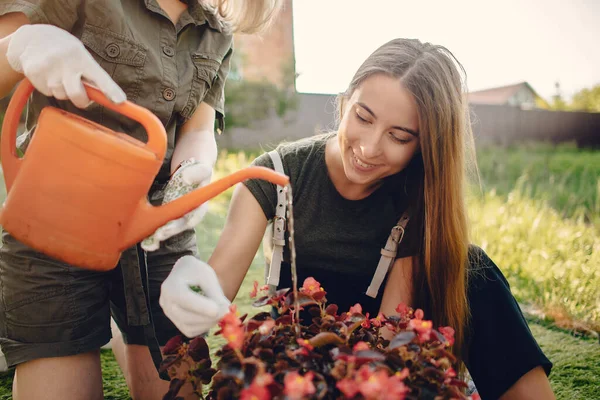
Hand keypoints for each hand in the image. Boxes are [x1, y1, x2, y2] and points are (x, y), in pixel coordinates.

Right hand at [6, 24, 125, 107]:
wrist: (32, 38)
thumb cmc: (65, 50)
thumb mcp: (81, 55)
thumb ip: (92, 74)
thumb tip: (106, 97)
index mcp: (81, 57)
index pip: (99, 76)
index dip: (110, 90)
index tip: (120, 101)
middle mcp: (65, 62)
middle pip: (77, 95)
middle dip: (82, 100)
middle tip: (82, 95)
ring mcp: (48, 68)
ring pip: (61, 95)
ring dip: (63, 91)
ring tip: (60, 76)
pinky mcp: (33, 73)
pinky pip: (47, 92)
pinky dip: (49, 88)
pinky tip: (48, 75)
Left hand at [142, 159, 212, 251]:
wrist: (189, 166)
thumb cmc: (197, 168)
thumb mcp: (201, 168)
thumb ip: (198, 172)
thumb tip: (186, 178)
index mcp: (200, 203)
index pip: (197, 214)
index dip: (190, 220)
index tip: (186, 224)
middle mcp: (188, 211)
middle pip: (180, 224)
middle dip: (170, 230)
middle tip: (160, 235)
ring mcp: (176, 212)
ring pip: (168, 226)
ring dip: (158, 235)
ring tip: (148, 244)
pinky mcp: (164, 211)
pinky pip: (157, 222)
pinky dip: (150, 230)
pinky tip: (142, 239)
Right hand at [160, 255, 229, 336]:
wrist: (185, 273)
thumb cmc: (197, 272)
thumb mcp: (208, 276)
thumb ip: (216, 293)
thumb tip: (226, 312)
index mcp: (171, 286)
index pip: (184, 299)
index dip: (201, 307)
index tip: (218, 310)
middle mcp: (165, 302)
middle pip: (186, 316)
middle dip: (208, 317)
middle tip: (227, 312)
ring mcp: (168, 314)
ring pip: (188, 327)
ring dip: (208, 323)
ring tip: (221, 312)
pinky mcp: (175, 322)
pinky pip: (190, 331)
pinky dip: (204, 326)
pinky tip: (212, 316)